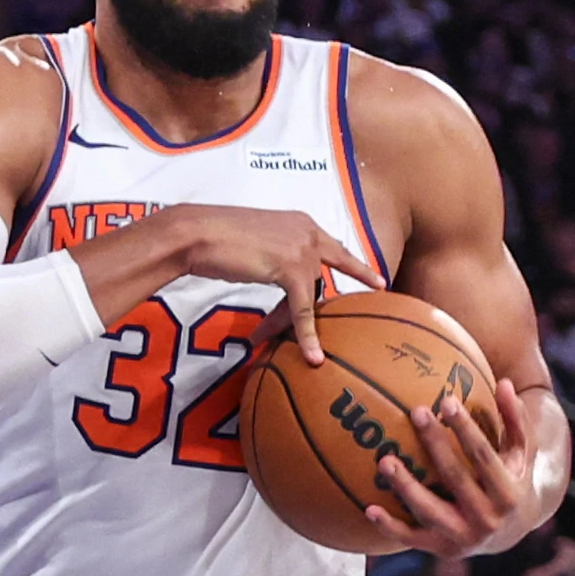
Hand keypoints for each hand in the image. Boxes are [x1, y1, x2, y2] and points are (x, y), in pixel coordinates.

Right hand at [163, 205, 382, 362]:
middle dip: (311, 309)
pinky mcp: (291, 268)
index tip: (378, 282)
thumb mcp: (256, 243)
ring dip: (291, 321)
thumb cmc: (214, 237)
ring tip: (266, 337)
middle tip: (307, 329)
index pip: (333, 249)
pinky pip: (303, 308)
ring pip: (310, 296)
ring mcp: (302, 248)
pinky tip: (311, 353)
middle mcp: (308, 231)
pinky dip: (306, 332)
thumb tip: (277, 272)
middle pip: (320, 278)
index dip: (355, 268)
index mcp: (301, 222)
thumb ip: (276, 254)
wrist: (197, 233)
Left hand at [362, 381, 540, 555]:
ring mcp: (463, 537)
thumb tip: (506, 383)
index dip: (466, 429)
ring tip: (385, 461)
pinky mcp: (442, 549)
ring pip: (430, 511)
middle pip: (456, 477)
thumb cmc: (512, 479)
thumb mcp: (522, 453)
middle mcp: (487, 519)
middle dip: (436, 444)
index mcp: (508, 493)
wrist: (510, 533)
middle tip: (416, 412)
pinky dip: (390, 527)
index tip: (446, 401)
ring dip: (406, 487)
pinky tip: (369, 508)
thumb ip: (515, 420)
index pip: (484, 455)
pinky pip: (412, 539)